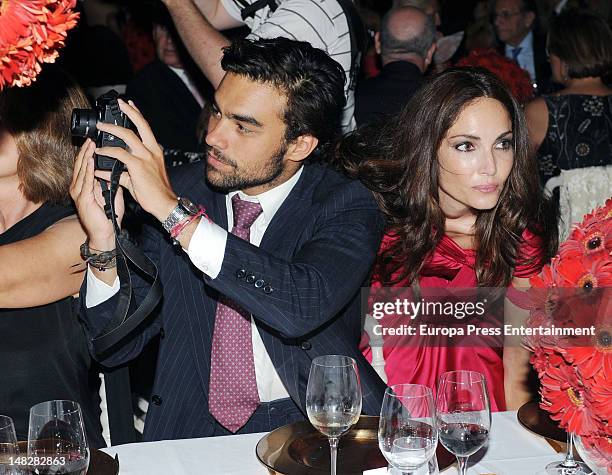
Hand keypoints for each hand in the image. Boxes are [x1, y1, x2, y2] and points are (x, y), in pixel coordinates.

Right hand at [70, 139, 124, 250]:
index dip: (89, 153)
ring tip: (90, 146)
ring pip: (82, 171)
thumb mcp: (112, 194)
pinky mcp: (83, 199)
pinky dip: (89, 171)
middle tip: (91, 138)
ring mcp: (79, 193)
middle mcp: (78, 188)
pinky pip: (86, 182)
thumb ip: (111, 181)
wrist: (105, 233)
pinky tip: (91, 162)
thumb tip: (117, 169)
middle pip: (81, 165)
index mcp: (85, 186)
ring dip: (86, 157)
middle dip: (86, 151)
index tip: (94, 141)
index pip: (85, 166)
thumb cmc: (107, 216)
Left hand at [93, 99, 177, 222]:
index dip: (138, 115)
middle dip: (129, 112)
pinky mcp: (138, 166)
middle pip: (141, 125)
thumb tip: (105, 171)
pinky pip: (119, 153)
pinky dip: (108, 151)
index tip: (130, 105)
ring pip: (128, 135)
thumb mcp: (138, 179)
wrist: (165, 204)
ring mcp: (146, 157)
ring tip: (101, 126)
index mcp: (155, 151)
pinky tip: (100, 151)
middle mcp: (152, 151)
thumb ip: (122, 173)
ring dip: (112, 128)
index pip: (146, 128)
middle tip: (120, 103)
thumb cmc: (155, 193)